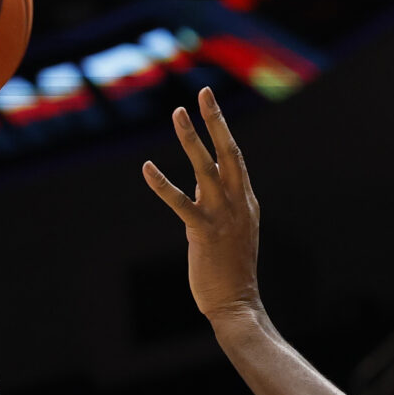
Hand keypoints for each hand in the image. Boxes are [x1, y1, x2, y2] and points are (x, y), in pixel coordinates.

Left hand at [143, 87, 262, 324]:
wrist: (237, 302)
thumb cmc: (232, 270)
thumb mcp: (234, 230)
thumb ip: (222, 203)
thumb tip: (203, 183)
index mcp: (246, 201)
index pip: (234, 158)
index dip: (222, 129)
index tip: (209, 103)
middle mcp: (238, 203)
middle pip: (228, 152)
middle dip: (216, 120)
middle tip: (204, 92)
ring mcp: (223, 216)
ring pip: (206, 168)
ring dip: (191, 138)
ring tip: (178, 112)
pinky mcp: (203, 233)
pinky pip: (181, 203)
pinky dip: (162, 184)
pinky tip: (147, 167)